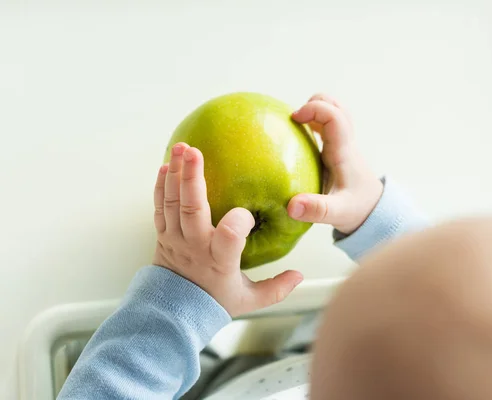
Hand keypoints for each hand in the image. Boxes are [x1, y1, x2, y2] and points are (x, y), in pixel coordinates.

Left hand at [153, 143, 303, 316]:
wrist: (174, 312)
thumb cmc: (215, 301)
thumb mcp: (249, 300)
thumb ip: (276, 288)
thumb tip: (300, 274)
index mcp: (219, 261)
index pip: (229, 236)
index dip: (240, 221)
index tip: (249, 215)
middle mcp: (194, 247)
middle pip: (191, 209)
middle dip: (192, 178)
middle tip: (194, 150)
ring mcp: (174, 239)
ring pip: (173, 203)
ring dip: (176, 173)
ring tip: (181, 147)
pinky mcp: (162, 234)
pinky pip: (160, 206)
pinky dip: (162, 186)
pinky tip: (167, 166)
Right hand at [287, 94, 382, 234]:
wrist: (375, 212)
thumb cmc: (358, 211)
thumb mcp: (337, 214)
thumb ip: (316, 210)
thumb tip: (291, 206)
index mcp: (344, 152)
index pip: (334, 116)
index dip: (314, 109)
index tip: (294, 118)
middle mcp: (345, 143)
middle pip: (335, 105)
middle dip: (314, 104)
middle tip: (294, 120)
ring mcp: (343, 145)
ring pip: (333, 112)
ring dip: (314, 112)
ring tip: (295, 127)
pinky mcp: (338, 151)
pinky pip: (327, 127)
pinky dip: (313, 124)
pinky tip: (298, 139)